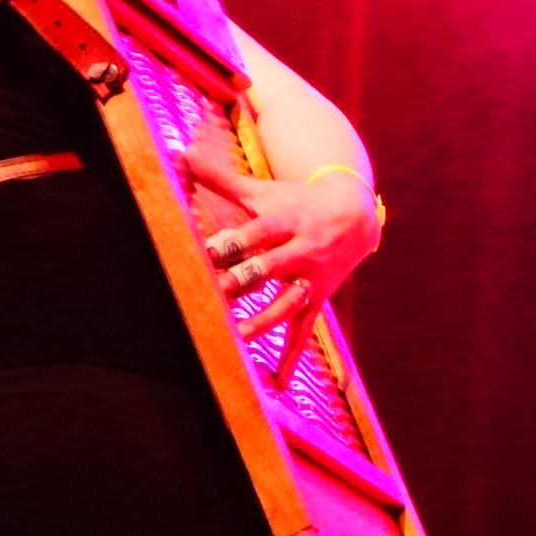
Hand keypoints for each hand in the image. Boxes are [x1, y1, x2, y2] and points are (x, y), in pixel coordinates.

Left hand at [188, 150, 381, 375]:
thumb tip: (181, 154)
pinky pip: (303, 332)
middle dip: (240, 284)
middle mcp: (299, 251)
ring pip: (285, 303)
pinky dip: (291, 357)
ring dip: (263, 321)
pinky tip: (278, 382)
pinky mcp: (316, 300)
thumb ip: (220, 178)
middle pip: (265, 269)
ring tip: (237, 339)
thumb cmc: (296, 202)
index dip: (227, 245)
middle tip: (212, 297)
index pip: (251, 235)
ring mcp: (310, 279)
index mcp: (282, 222)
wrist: (354, 216)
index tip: (200, 256)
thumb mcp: (262, 191)